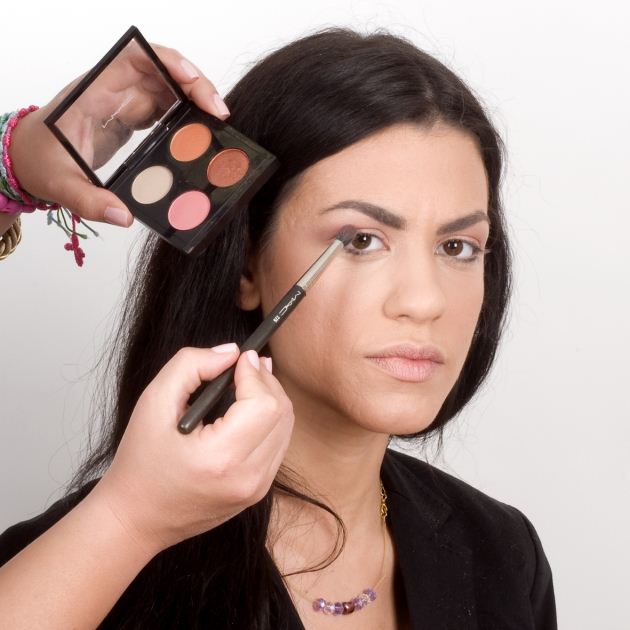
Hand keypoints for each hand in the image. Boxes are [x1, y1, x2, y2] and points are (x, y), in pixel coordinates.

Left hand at [8, 45, 229, 226]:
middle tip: (218, 112)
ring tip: (216, 122)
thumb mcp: (60, 185)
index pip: (133, 59)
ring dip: (194, 98)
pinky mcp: (130, 115)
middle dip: (193, 84)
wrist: (28, 159)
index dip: (167, 62)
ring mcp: (122, 100)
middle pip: (160, 69)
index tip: (192, 81)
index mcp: (92, 92)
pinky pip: (163, 105)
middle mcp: (111, 89)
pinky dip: (185, 113)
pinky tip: (200, 131)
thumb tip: (124, 216)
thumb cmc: (39, 161)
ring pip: (166, 85)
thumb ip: (90, 201)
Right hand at [86, 346, 293, 553]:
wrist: (136, 518)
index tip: (240, 358)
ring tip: (248, 382)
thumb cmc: (140, 462)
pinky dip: (269, 420)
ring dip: (271, 398)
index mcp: (220, 458)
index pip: (263, 404)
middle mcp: (246, 478)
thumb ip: (191, 365)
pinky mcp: (257, 491)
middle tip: (246, 364)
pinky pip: (278, 445)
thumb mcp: (154, 401)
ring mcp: (256, 489)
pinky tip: (248, 409)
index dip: (255, 374)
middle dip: (266, 381)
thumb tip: (231, 353)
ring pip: (285, 428)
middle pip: (281, 413)